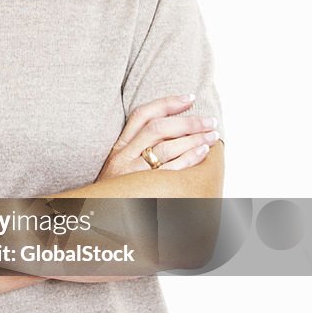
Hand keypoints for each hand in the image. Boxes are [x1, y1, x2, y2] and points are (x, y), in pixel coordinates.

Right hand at [98, 94, 219, 179]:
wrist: (98, 214)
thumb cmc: (116, 191)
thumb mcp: (119, 165)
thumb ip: (137, 148)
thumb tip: (173, 130)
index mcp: (120, 147)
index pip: (142, 115)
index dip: (167, 103)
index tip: (189, 98)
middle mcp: (124, 156)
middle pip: (157, 128)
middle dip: (187, 121)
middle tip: (210, 120)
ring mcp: (133, 173)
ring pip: (166, 147)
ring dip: (193, 138)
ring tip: (212, 135)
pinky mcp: (143, 189)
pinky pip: (170, 170)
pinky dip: (189, 158)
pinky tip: (203, 152)